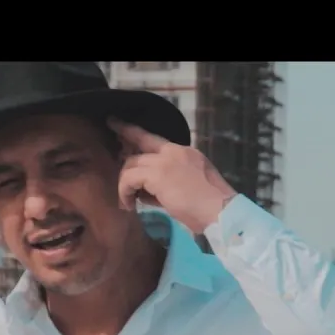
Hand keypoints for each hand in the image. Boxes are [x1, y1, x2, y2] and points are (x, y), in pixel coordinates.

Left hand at [109, 117, 238, 234]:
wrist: (220, 211)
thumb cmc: (209, 208)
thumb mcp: (189, 189)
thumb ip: (167, 184)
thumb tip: (146, 191)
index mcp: (186, 153)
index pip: (154, 138)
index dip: (132, 131)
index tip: (114, 123)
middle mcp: (175, 151)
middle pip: (139, 148)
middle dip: (124, 161)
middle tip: (119, 181)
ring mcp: (165, 160)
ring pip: (131, 164)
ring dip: (125, 184)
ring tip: (128, 202)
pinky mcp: (157, 173)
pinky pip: (129, 178)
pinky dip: (124, 191)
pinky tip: (129, 204)